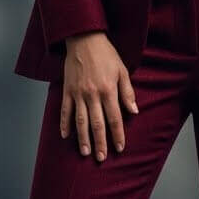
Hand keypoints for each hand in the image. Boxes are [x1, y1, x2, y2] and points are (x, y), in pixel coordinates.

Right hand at [61, 30, 138, 160]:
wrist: (84, 39)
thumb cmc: (106, 54)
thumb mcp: (122, 70)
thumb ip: (127, 92)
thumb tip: (134, 111)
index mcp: (108, 90)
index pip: (114, 118)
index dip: (117, 135)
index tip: (119, 148)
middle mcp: (92, 94)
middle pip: (97, 124)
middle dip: (100, 142)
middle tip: (101, 158)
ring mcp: (78, 93)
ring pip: (80, 121)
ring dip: (83, 138)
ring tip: (86, 152)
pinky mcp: (67, 90)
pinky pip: (65, 110)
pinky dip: (64, 124)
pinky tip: (65, 136)